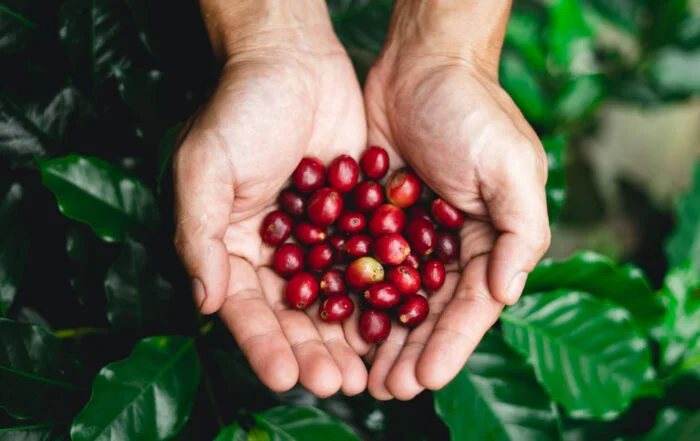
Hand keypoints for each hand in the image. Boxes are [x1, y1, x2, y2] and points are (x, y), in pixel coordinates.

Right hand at [174, 1, 368, 396]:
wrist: (292, 62)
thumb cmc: (240, 109)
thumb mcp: (205, 166)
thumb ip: (198, 234)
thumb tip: (203, 301)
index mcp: (232, 248)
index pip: (246, 309)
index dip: (263, 344)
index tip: (284, 376)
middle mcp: (274, 253)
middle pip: (293, 314)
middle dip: (313, 351)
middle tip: (338, 384)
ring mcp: (317, 239)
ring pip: (334, 298)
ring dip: (348, 336)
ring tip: (367, 372)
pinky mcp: (353, 220)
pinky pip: (366, 263)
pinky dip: (379, 293)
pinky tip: (395, 322)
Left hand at [361, 0, 550, 399]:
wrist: (421, 65)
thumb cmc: (473, 111)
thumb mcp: (511, 165)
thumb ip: (520, 230)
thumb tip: (507, 294)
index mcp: (488, 241)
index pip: (471, 305)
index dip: (450, 345)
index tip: (426, 378)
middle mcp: (448, 246)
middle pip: (429, 312)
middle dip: (410, 353)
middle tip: (386, 391)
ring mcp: (408, 235)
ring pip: (392, 298)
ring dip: (378, 337)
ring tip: (360, 375)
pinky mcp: (372, 219)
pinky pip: (360, 264)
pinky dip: (349, 295)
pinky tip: (333, 324)